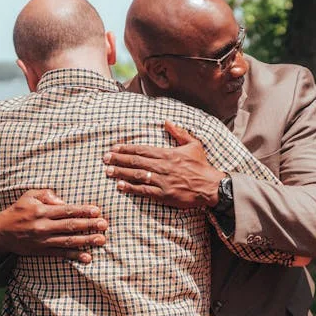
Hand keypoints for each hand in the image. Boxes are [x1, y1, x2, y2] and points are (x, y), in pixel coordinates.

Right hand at [0, 189, 106, 263]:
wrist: (1, 232)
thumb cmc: (18, 210)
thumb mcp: (29, 196)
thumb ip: (46, 194)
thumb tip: (62, 200)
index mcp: (42, 211)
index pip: (66, 210)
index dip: (82, 210)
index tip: (97, 211)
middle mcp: (43, 226)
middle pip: (70, 226)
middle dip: (89, 225)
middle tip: (104, 225)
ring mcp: (43, 240)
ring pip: (68, 241)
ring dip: (86, 241)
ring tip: (100, 240)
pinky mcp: (42, 251)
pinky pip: (60, 253)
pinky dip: (74, 256)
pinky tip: (87, 257)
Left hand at [103, 121, 225, 208]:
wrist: (211, 186)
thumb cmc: (202, 166)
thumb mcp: (193, 145)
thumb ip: (179, 133)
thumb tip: (167, 121)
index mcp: (168, 154)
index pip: (142, 150)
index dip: (126, 149)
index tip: (114, 148)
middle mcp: (163, 166)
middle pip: (136, 162)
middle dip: (118, 159)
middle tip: (105, 158)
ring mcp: (163, 181)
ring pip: (137, 175)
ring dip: (121, 173)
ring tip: (108, 171)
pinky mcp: (164, 195)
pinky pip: (144, 191)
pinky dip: (131, 188)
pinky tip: (120, 186)